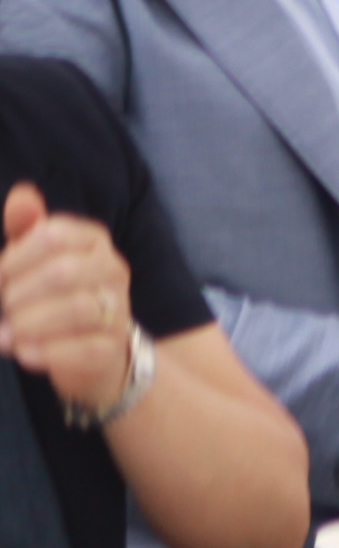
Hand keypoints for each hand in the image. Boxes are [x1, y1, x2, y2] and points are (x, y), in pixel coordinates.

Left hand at [0, 183, 138, 415]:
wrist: (91, 351)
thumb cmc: (53, 297)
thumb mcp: (34, 259)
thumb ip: (26, 228)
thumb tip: (21, 195)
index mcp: (92, 240)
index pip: (53, 235)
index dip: (14, 260)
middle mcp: (112, 269)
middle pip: (63, 273)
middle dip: (19, 295)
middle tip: (4, 309)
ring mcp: (118, 308)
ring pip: (78, 309)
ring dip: (30, 324)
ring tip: (7, 335)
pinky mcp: (113, 347)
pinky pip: (84, 348)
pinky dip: (47, 352)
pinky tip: (26, 353)